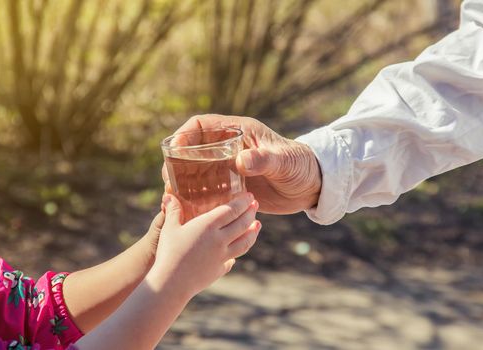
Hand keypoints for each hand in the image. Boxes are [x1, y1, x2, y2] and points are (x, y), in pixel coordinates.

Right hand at [148, 192, 260, 297]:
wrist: (171, 282)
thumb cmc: (169, 253)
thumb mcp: (169, 228)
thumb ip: (173, 211)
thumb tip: (169, 196)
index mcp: (208, 226)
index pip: (232, 210)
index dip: (243, 202)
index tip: (250, 196)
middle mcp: (220, 240)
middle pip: (242, 224)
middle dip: (251, 213)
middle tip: (256, 205)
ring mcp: (222, 256)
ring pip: (244, 242)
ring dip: (253, 233)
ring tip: (257, 225)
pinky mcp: (219, 270)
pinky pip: (232, 260)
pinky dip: (236, 254)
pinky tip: (235, 253)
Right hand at [164, 114, 321, 213]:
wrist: (313, 186)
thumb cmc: (301, 165)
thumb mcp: (283, 161)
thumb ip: (264, 159)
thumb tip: (241, 161)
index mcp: (238, 132)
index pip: (202, 125)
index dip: (184, 134)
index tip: (174, 150)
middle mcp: (230, 149)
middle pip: (193, 150)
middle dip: (177, 163)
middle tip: (170, 181)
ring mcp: (230, 169)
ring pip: (198, 172)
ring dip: (185, 183)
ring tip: (174, 198)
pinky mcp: (234, 188)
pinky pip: (210, 191)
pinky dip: (199, 199)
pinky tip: (192, 211)